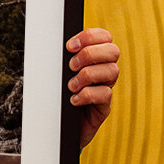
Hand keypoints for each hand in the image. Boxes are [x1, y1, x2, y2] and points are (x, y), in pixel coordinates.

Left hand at [66, 27, 119, 148]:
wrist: (56, 126)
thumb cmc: (55, 96)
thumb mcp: (57, 73)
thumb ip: (61, 58)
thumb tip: (50, 44)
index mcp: (94, 58)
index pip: (104, 37)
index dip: (90, 36)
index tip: (69, 46)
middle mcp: (104, 71)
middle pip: (113, 51)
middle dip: (90, 54)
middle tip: (71, 66)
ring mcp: (105, 88)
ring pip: (112, 71)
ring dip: (87, 75)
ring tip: (71, 86)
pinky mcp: (104, 107)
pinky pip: (105, 94)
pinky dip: (87, 95)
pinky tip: (73, 100)